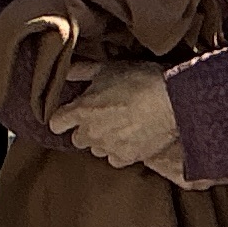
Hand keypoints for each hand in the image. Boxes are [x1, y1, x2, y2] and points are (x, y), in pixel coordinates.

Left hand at [55, 60, 183, 173]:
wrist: (170, 100)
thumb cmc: (138, 80)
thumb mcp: (108, 68)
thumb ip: (82, 71)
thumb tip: (65, 71)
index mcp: (81, 110)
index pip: (57, 123)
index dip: (63, 118)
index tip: (70, 114)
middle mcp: (90, 133)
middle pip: (77, 138)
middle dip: (86, 129)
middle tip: (102, 116)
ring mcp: (107, 148)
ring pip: (97, 149)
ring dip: (103, 140)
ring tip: (120, 125)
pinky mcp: (126, 158)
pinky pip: (115, 158)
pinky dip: (120, 150)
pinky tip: (132, 137)